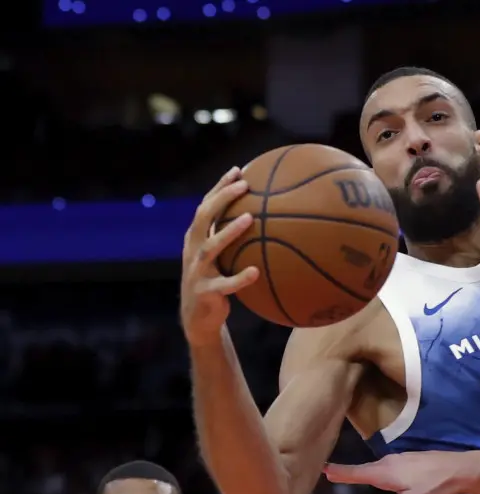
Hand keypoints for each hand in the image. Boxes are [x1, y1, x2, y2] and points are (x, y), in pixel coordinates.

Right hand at [180, 167, 260, 346]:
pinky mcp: (205, 293)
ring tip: (250, 218)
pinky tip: (256, 272)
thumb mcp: (223, 259)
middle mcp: (193, 250)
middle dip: (222, 198)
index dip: (220, 188)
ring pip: (210, 247)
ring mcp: (197, 271)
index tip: (238, 170)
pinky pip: (225, 285)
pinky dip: (239, 278)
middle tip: (244, 185)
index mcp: (196, 239)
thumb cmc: (217, 283)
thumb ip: (234, 241)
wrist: (199, 319)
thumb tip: (269, 222)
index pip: (206, 206)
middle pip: (203, 217)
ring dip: (229, 232)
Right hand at [323, 452, 475, 493]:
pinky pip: (390, 464)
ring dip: (365, 470)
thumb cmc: (436, 489)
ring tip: (353, 474)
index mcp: (386, 473)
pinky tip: (384, 474)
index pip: (357, 473)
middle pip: (365, 468)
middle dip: (349, 471)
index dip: (340, 472)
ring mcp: (402, 458)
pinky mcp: (412, 458)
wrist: (461, 469)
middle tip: (332, 473)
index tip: (323, 468)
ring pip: (378, 466)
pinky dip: (380, 469)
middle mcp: (390, 462)